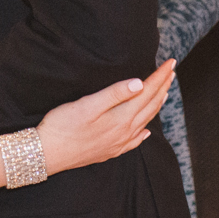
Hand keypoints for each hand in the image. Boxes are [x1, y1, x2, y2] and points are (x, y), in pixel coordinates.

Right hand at [37, 59, 175, 173]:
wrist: (46, 155)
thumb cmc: (62, 127)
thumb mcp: (86, 105)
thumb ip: (114, 94)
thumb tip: (139, 83)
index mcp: (121, 118)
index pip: (147, 92)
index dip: (159, 76)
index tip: (170, 62)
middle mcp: (124, 132)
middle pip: (150, 106)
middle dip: (163, 87)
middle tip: (172, 72)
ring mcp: (118, 143)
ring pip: (145, 121)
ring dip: (156, 105)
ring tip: (164, 93)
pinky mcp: (109, 151)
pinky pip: (134, 140)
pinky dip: (143, 132)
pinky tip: (145, 131)